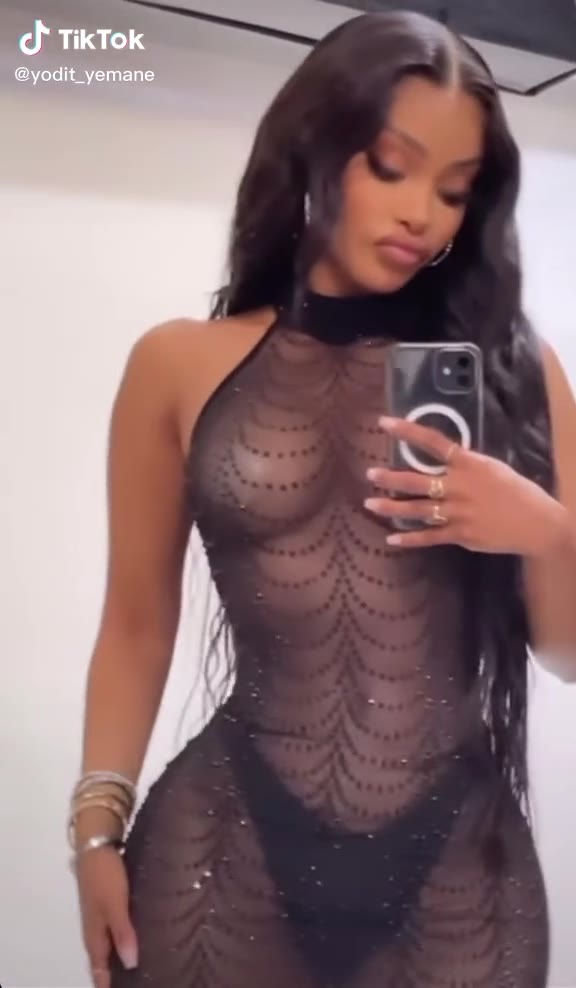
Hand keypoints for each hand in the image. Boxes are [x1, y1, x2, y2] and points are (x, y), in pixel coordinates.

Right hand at [76, 847, 137, 987]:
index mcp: (94, 934)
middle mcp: (95, 929)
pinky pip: (117, 928)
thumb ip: (122, 933)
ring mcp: (101, 914)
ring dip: (122, 956)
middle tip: (141, 980)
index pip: (99, 969)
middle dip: (117, 974)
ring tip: (145, 964)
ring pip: (110, 944)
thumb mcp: (115, 905)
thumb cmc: (105, 876)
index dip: (108, 984)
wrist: (97, 843)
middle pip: (104, 959)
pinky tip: (142, 936)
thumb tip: (131, 964)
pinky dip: (125, 937)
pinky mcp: (109, 902)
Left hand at [364, 416, 566, 555]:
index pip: (433, 442)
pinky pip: (429, 537)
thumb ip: (466, 464)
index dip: (407, 431)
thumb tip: (445, 458)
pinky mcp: (460, 535)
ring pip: (416, 509)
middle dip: (390, 477)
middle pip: (416, 480)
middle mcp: (459, 486)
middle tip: (370, 473)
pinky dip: (409, 539)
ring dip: (391, 507)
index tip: (384, 423)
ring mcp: (458, 512)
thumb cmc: (517, 492)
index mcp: (469, 464)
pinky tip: (391, 539)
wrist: (538, 523)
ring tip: (370, 503)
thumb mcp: (492, 468)